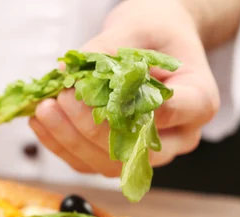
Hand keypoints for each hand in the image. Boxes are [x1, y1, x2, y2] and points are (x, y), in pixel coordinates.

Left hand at [29, 0, 219, 176]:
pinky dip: (60, 145)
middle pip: (133, 148)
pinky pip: (87, 162)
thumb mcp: (138, 30)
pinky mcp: (117, 157)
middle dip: (91, 128)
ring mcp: (145, 152)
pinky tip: (41, 123)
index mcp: (197, 102)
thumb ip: (107, 51)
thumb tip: (67, 72)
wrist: (153, 46)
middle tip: (63, 99)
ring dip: (69, 139)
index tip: (96, 95)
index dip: (130, 110)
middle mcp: (176, 137)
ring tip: (44, 109)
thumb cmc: (155, 35)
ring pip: (106, 163)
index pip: (170, 114)